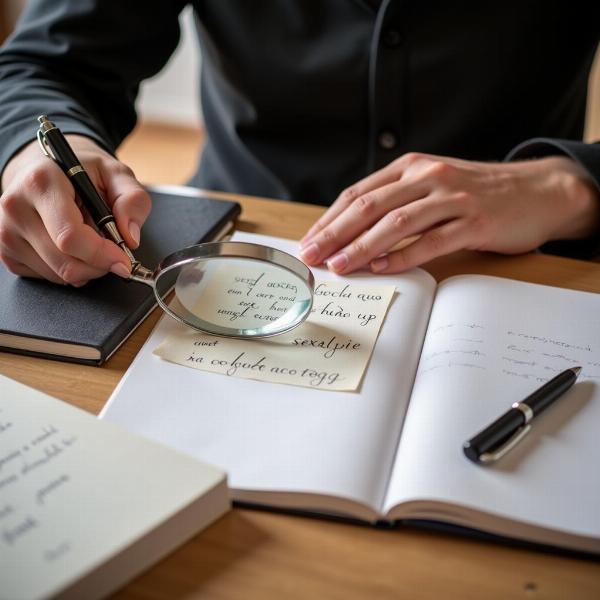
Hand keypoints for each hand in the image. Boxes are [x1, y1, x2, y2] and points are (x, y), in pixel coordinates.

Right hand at [0, 135, 150, 285]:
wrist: (44, 168)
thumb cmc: (80, 171)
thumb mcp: (116, 174)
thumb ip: (132, 201)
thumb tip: (130, 237)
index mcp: (41, 182)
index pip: (70, 236)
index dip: (102, 255)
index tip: (123, 261)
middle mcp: (16, 207)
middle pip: (65, 262)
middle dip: (99, 266)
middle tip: (113, 253)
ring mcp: (5, 232)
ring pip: (58, 275)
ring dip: (86, 269)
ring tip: (91, 244)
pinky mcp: (5, 251)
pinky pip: (47, 278)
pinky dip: (68, 270)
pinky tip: (71, 249)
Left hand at [299, 153, 599, 273]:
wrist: (536, 190)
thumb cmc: (475, 193)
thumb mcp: (431, 185)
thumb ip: (396, 201)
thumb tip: (352, 233)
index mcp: (411, 166)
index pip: (359, 193)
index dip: (330, 219)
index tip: (309, 242)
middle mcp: (428, 176)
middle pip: (371, 206)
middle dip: (335, 233)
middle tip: (312, 256)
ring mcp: (453, 198)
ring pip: (398, 223)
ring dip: (363, 246)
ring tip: (340, 266)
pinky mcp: (475, 222)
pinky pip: (433, 240)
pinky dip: (405, 256)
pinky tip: (383, 268)